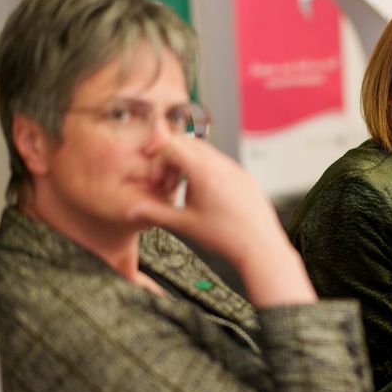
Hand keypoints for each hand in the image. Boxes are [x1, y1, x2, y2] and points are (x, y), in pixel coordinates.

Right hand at [128, 136, 316, 306]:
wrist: (260, 247)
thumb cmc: (226, 237)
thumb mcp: (184, 225)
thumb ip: (155, 213)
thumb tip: (131, 209)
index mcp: (204, 171)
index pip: (171, 145)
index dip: (158, 160)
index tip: (158, 180)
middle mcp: (222, 165)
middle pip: (188, 143)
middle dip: (172, 159)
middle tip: (168, 184)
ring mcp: (235, 169)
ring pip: (206, 152)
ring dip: (189, 164)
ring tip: (186, 192)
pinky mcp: (244, 176)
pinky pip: (221, 163)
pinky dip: (207, 170)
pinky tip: (206, 196)